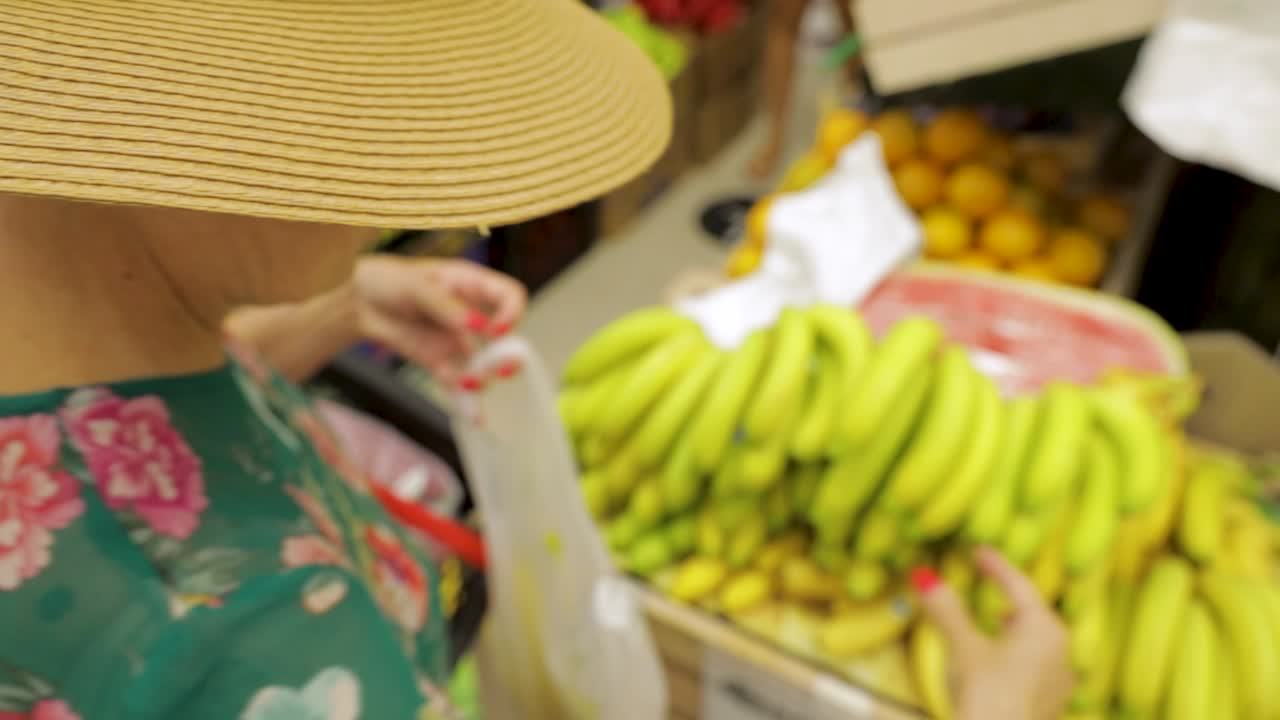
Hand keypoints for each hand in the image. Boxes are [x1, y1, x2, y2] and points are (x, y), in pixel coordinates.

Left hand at [351, 255, 526, 387]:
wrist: (359, 303)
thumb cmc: (389, 280)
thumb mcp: (416, 284)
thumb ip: (445, 305)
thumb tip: (475, 325)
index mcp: (472, 286)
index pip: (509, 297)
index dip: (512, 313)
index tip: (497, 329)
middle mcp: (472, 315)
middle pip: (505, 337)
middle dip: (509, 355)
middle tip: (503, 369)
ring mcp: (457, 340)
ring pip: (484, 364)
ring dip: (483, 378)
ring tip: (467, 383)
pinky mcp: (440, 362)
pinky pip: (459, 384)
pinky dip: (467, 402)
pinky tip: (476, 418)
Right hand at [913, 547, 1073, 719]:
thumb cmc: (986, 695)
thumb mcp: (963, 647)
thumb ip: (946, 610)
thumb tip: (924, 577)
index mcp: (1045, 628)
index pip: (1018, 584)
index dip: (995, 565)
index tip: (979, 550)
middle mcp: (1062, 650)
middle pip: (1033, 610)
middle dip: (1009, 594)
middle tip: (989, 578)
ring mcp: (1061, 679)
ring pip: (1037, 637)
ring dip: (1014, 624)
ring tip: (994, 618)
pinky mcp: (1051, 701)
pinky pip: (1036, 661)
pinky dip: (1017, 649)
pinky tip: (1002, 657)